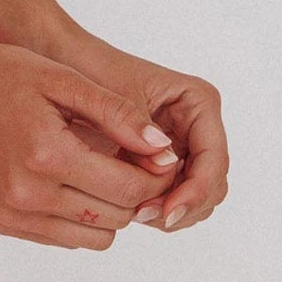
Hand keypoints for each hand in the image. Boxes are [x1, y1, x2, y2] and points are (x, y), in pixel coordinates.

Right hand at [0, 36, 183, 249]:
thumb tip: (164, 150)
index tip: (161, 155)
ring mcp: (10, 213)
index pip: (128, 188)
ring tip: (103, 173)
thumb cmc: (8, 76)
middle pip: (116, 217)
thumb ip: (118, 115)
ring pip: (95, 237)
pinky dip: (79, 216)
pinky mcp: (2, 223)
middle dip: (137, 192)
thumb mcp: (66, 81)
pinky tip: (72, 182)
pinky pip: (65, 238)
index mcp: (46, 155)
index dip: (157, 175)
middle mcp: (25, 193)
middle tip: (135, 162)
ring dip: (109, 209)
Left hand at [41, 29, 229, 232]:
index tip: (167, 212)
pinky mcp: (162, 161)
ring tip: (133, 213)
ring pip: (195, 196)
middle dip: (184, 205)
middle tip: (142, 215)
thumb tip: (165, 166)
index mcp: (199, 103)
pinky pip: (172, 195)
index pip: (213, 159)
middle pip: (211, 184)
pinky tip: (129, 209)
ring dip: (170, 211)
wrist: (67, 66)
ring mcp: (182, 146)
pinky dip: (157, 207)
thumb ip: (140, 130)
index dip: (195, 191)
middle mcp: (198, 126)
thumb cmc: (92, 72)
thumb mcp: (116, 98)